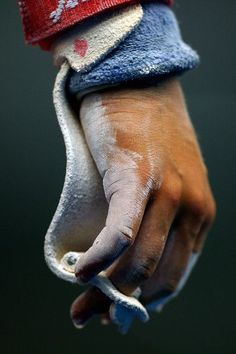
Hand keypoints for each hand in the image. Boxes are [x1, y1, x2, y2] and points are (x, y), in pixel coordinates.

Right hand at [71, 78, 215, 326]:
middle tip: (96, 316)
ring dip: (108, 289)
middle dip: (124, 304)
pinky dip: (101, 258)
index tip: (121, 311)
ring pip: (138, 260)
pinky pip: (121, 232)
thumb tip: (132, 258)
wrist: (141, 85)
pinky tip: (83, 272)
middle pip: (156, 274)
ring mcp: (166, 192)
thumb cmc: (150, 137)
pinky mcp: (135, 176)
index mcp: (200, 214)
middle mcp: (190, 207)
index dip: (147, 301)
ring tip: (82, 300)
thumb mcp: (170, 181)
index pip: (176, 274)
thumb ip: (162, 219)